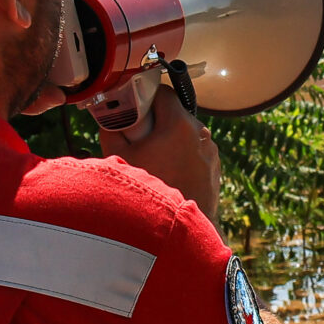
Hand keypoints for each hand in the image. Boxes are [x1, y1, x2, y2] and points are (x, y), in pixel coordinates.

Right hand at [103, 87, 220, 225]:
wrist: (176, 231)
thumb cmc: (147, 191)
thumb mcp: (119, 157)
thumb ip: (112, 129)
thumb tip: (109, 116)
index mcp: (179, 124)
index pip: (163, 92)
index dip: (145, 96)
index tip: (133, 107)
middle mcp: (200, 133)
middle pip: (176, 113)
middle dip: (157, 119)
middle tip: (139, 135)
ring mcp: (210, 151)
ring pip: (187, 133)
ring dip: (171, 138)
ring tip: (154, 157)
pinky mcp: (214, 168)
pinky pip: (196, 152)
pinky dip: (183, 155)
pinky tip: (169, 171)